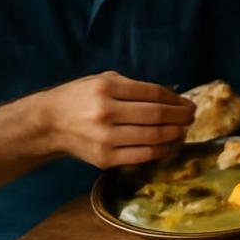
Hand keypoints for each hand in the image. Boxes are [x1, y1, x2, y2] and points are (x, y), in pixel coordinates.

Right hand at [39, 71, 193, 167]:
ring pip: (154, 137)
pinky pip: (144, 156)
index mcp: (106, 88)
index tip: (187, 103)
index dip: (176, 99)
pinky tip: (170, 144)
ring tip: (183, 130)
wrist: (49, 123)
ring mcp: (105, 138)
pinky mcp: (104, 158)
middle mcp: (105, 112)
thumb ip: (136, 88)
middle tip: (191, 117)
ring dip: (176, 134)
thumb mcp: (104, 81)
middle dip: (181, 117)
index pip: (154, 93)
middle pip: (157, 115)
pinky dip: (163, 151)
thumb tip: (173, 99)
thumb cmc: (81, 97)